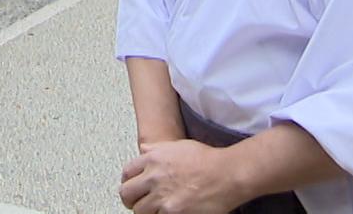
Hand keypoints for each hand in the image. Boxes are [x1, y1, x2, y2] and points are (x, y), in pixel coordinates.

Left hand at [119, 139, 242, 213]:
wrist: (226, 174)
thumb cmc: (208, 160)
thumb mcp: (179, 146)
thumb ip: (157, 149)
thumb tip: (144, 149)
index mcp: (153, 158)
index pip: (126, 173)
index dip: (128, 182)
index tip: (133, 188)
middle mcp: (154, 177)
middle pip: (126, 194)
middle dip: (131, 200)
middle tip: (138, 203)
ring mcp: (162, 196)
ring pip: (139, 211)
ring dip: (147, 211)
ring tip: (157, 209)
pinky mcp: (172, 212)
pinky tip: (169, 212)